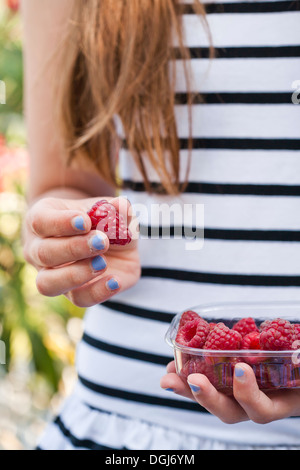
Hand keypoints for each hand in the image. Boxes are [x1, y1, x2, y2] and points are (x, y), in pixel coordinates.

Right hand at [23, 196, 139, 306]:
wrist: (112, 242)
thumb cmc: (102, 219)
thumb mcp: (111, 209)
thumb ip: (117, 208)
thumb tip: (121, 206)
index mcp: (42, 221)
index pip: (40, 222)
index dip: (61, 223)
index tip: (85, 221)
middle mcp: (40, 250)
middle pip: (44, 253)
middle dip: (74, 248)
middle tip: (101, 241)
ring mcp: (53, 275)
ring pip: (48, 284)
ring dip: (76, 274)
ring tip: (103, 263)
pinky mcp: (75, 293)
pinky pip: (79, 299)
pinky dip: (97, 292)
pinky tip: (114, 281)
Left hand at [161, 361, 299, 423]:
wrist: (292, 361)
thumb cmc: (299, 367)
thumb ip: (299, 362)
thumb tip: (298, 355)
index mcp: (277, 402)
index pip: (261, 410)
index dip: (249, 394)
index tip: (241, 369)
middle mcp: (254, 402)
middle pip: (229, 411)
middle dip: (207, 398)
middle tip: (193, 379)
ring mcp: (237, 391)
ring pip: (211, 398)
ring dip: (187, 388)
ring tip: (169, 376)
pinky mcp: (223, 375)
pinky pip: (204, 382)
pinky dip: (186, 373)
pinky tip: (172, 365)